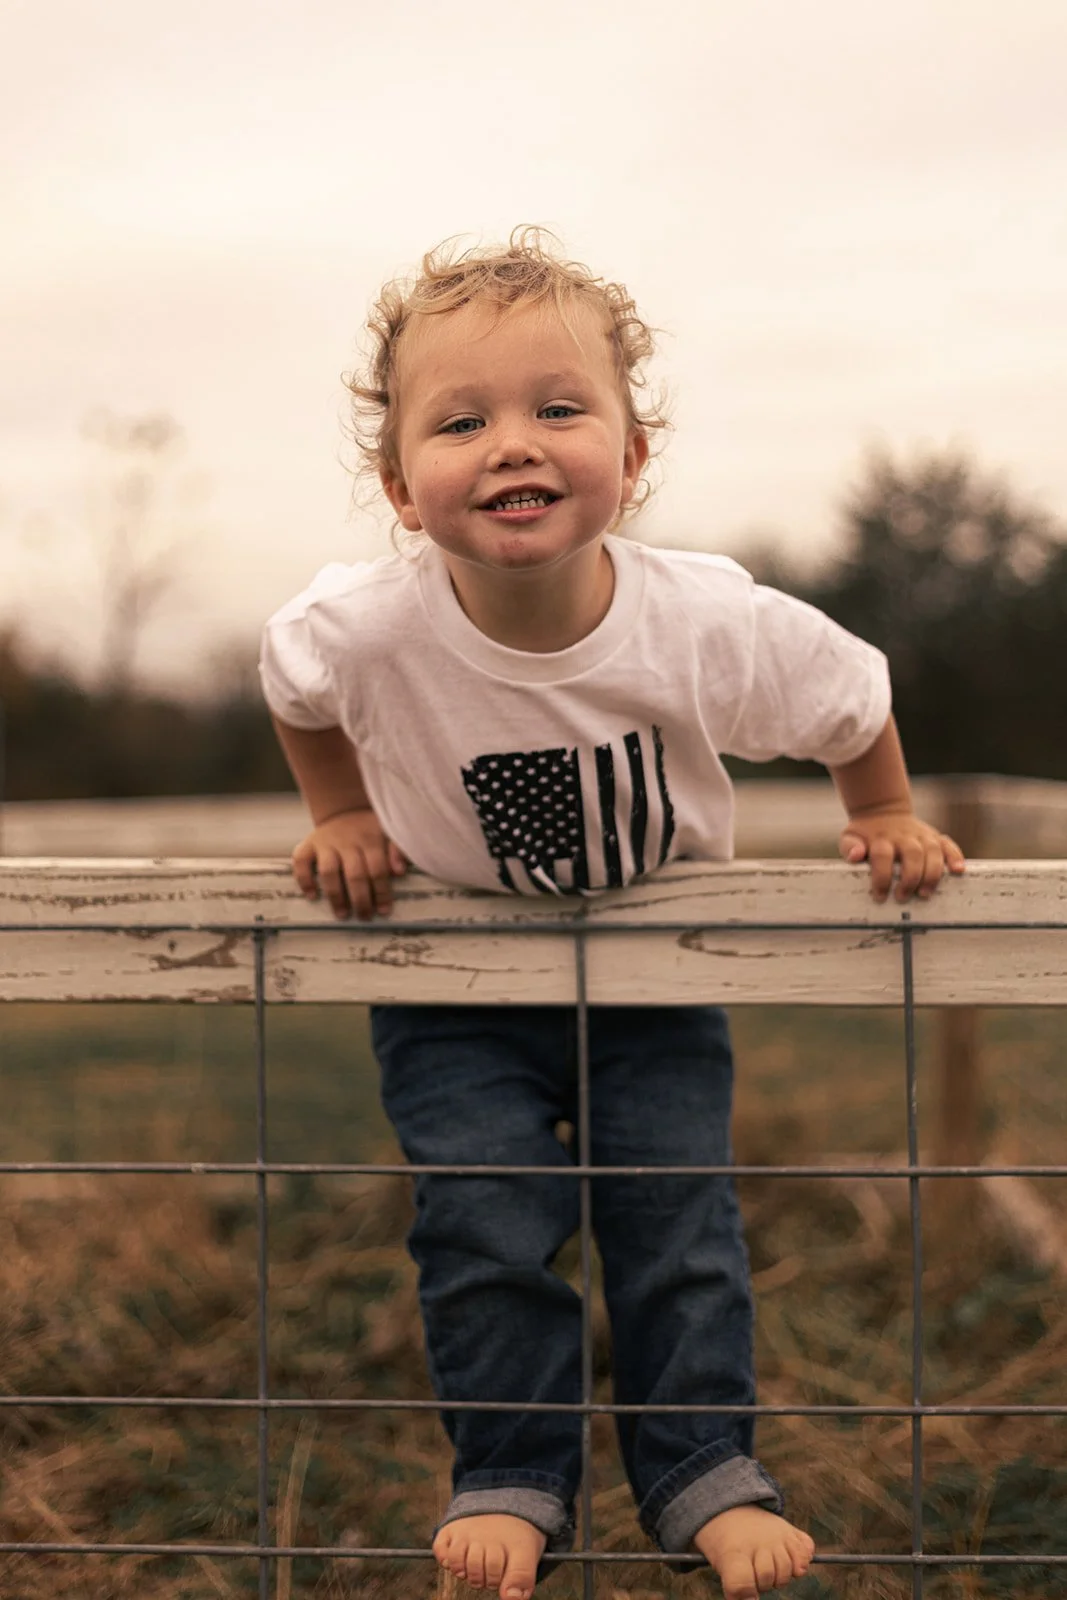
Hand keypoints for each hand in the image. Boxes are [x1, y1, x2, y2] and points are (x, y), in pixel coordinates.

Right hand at [291, 808, 407, 919]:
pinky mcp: (309, 843)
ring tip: (342, 914)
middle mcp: (347, 841)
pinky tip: (312, 896)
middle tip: (364, 916)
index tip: (384, 910)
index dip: (381, 892)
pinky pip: (301, 862)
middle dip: (361, 900)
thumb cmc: (369, 827)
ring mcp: (326, 842)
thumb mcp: (389, 831)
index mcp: (370, 839)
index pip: (377, 869)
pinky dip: (304, 880)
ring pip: (329, 872)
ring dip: (336, 896)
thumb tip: (399, 871)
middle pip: (354, 875)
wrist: (344, 807)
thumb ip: (397, 850)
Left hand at [839, 810, 965, 902]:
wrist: (882, 812)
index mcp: (882, 838)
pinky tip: (959, 871)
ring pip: (932, 851)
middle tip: (902, 897)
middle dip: (910, 878)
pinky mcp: (935, 836)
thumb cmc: (865, 834)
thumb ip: (850, 847)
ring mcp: (922, 835)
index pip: (883, 856)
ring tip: (925, 893)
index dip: (881, 877)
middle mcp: (904, 836)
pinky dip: (956, 856)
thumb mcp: (851, 837)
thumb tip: (855, 856)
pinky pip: (949, 844)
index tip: (879, 896)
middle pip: (912, 854)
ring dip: (932, 874)